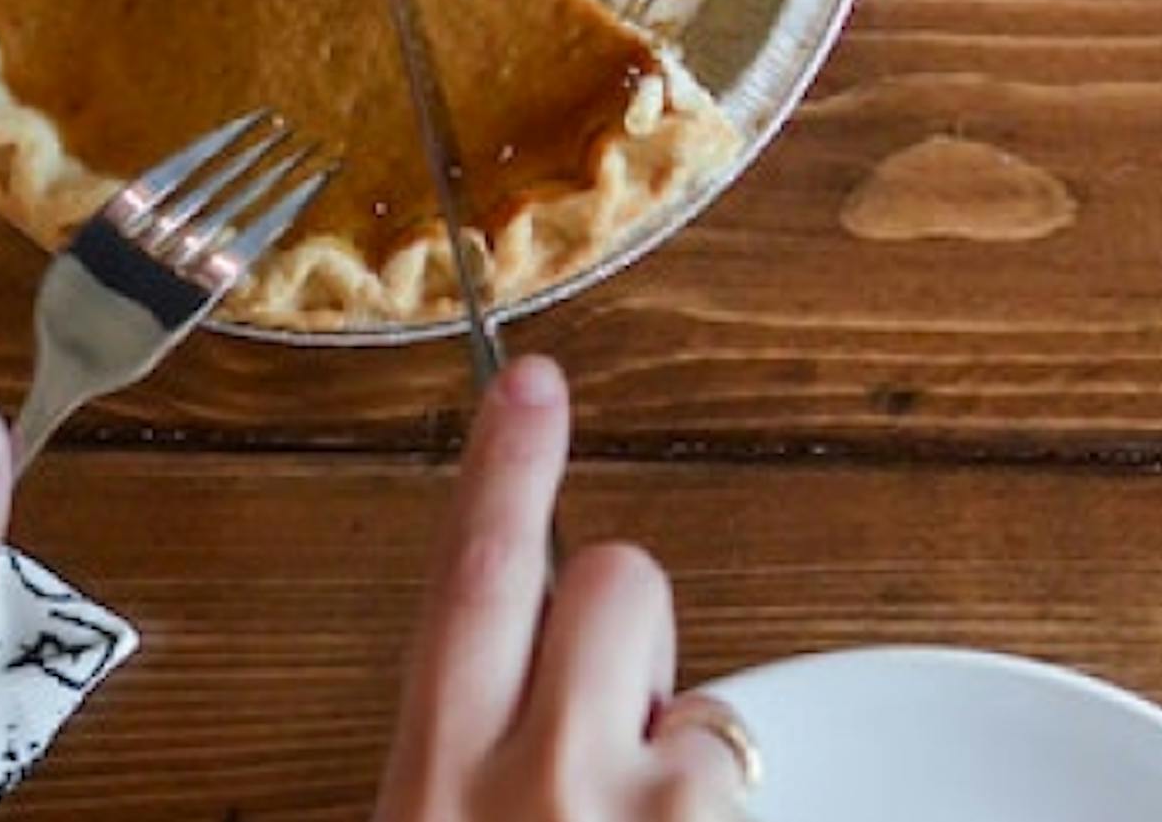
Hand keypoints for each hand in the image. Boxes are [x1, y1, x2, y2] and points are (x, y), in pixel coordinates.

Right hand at [372, 356, 755, 821]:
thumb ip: (469, 748)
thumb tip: (531, 676)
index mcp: (432, 783)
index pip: (472, 578)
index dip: (506, 468)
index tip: (531, 382)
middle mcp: (532, 784)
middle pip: (611, 581)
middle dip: (622, 606)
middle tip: (609, 697)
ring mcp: (629, 808)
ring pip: (688, 680)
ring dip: (666, 732)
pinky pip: (730, 759)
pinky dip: (713, 807)